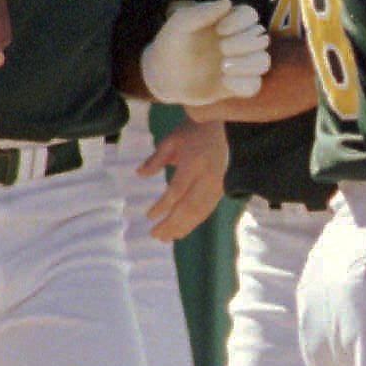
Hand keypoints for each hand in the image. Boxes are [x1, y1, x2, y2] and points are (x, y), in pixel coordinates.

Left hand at [138, 116, 228, 242]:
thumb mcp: (172, 140)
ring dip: (182, 227)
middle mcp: (208, 177)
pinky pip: (207, 210)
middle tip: (155, 235)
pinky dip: (194, 222)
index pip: (177, 191)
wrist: (226, 127)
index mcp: (194, 163)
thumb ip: (156, 158)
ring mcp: (217, 185)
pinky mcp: (222, 189)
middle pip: (189, 207)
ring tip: (166, 238)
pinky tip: (182, 230)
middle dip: (171, 224)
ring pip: (200, 212)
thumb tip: (140, 174)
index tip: (149, 217)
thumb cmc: (194, 131)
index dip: (163, 206)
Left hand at [139, 0, 270, 103]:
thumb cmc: (171, 45)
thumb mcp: (179, 25)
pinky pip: (255, 85)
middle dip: (244, 43)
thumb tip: (227, 1)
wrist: (163, 77)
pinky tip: (224, 81)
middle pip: (262, 37)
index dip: (241, 22)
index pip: (250, 14)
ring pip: (264, 61)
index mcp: (227, 22)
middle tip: (221, 49)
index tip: (219, 30)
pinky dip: (243, 84)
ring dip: (247, 64)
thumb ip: (201, 11)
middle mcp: (239, 41)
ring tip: (223, 67)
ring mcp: (241, 64)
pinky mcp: (239, 85)